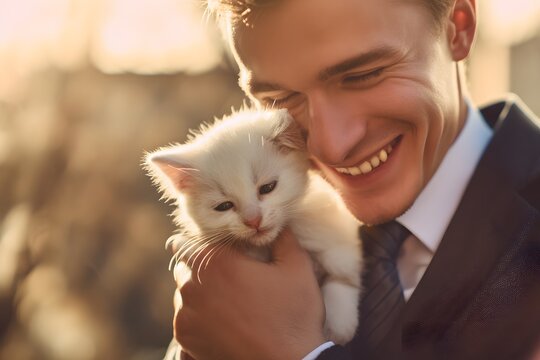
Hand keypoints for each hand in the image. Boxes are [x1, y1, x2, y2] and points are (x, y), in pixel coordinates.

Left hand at [173, 229, 325, 359]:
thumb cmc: (293, 316)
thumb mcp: (297, 268)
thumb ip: (282, 237)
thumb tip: (274, 222)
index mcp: (216, 262)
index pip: (186, 241)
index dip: (201, 243)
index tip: (216, 250)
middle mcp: (192, 287)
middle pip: (185, 268)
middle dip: (203, 268)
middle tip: (229, 277)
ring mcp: (185, 317)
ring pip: (184, 295)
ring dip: (200, 294)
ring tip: (229, 303)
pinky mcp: (185, 342)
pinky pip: (185, 321)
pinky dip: (199, 319)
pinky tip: (222, 323)